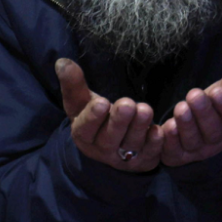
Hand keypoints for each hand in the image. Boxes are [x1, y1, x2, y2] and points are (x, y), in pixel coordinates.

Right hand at [56, 58, 161, 172]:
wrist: (111, 145)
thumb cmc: (95, 116)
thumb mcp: (81, 102)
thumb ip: (73, 84)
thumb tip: (62, 62)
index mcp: (83, 135)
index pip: (85, 128)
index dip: (93, 117)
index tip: (102, 102)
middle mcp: (102, 150)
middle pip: (110, 138)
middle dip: (119, 121)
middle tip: (128, 105)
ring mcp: (124, 158)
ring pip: (131, 145)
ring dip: (139, 128)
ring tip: (145, 110)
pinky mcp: (144, 160)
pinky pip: (151, 153)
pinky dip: (156, 143)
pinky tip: (159, 130)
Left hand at [161, 54, 221, 167]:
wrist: (193, 128)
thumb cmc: (213, 105)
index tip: (217, 91)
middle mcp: (216, 141)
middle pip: (212, 131)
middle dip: (203, 113)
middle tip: (194, 95)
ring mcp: (196, 150)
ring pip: (193, 141)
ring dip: (186, 125)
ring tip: (181, 107)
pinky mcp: (176, 155)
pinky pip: (173, 151)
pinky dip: (170, 140)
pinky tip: (167, 127)